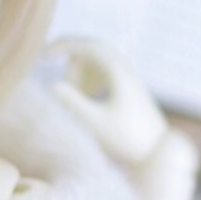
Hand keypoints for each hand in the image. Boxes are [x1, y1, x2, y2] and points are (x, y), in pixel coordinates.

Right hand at [45, 37, 167, 166]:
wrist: (157, 154)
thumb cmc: (127, 141)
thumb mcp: (95, 124)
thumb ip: (72, 103)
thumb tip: (53, 85)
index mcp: (118, 72)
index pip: (87, 46)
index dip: (63, 45)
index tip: (43, 56)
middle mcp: (124, 70)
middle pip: (89, 52)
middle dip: (71, 68)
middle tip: (65, 92)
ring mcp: (127, 78)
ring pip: (94, 63)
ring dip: (79, 76)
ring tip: (78, 102)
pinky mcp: (127, 89)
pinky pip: (101, 74)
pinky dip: (87, 83)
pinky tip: (87, 102)